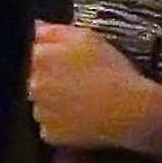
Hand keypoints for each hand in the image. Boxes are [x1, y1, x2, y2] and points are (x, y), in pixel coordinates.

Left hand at [29, 23, 161, 159]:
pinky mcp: (50, 134)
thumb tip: (34, 28)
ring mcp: (40, 112)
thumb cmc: (112, 70)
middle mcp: (34, 85)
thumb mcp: (87, 38)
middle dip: (50, 81)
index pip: (30, 55)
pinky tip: (81, 117)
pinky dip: (62, 124)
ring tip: (82, 101)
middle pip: (33, 81)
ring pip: (41, 105)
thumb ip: (54, 31)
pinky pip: (50, 127)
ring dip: (54, 103)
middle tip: (77, 83)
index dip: (48, 59)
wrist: (131, 109)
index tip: (65, 64)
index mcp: (40, 58)